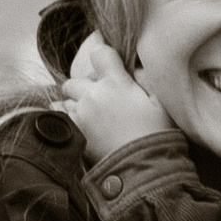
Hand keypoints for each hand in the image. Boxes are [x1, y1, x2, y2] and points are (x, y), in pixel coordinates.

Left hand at [57, 37, 174, 151]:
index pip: (99, 53)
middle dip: (86, 86)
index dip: (102, 55)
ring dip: (77, 102)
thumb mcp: (160, 101)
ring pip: (67, 97)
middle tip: (102, 98)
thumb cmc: (156, 133)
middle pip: (77, 79)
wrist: (142, 166)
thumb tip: (134, 68)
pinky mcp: (73, 130)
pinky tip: (80, 122)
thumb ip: (145, 78)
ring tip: (92, 114)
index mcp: (116, 82)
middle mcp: (93, 94)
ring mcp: (80, 113)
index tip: (106, 62)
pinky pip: (60, 113)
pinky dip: (67, 114)